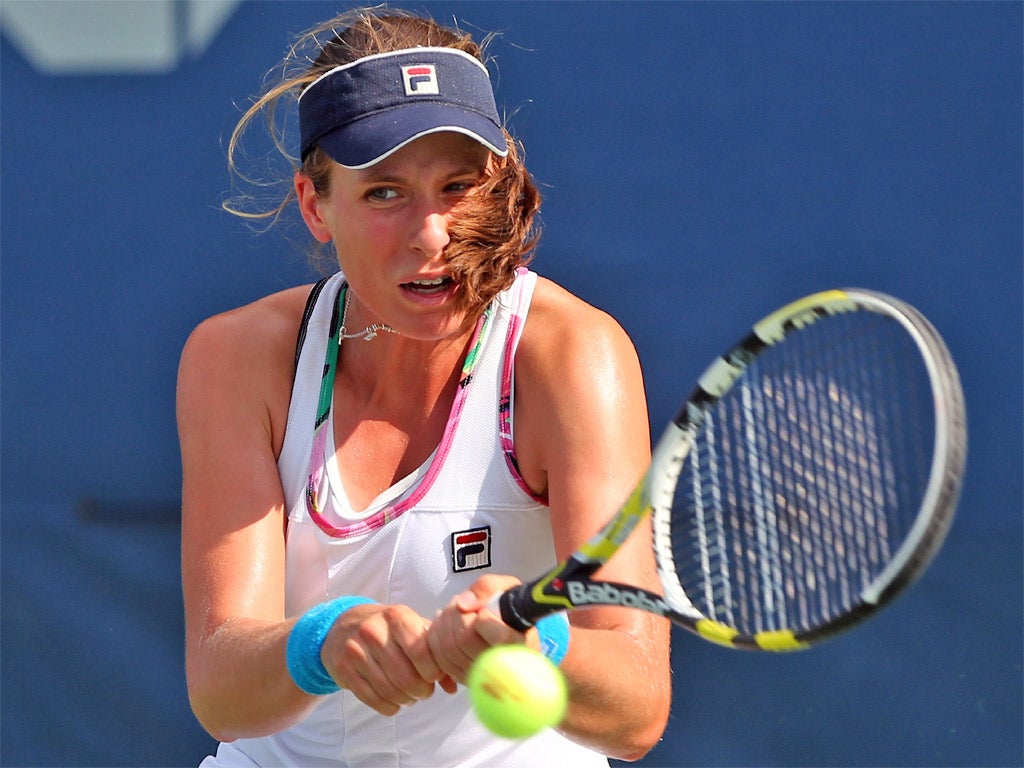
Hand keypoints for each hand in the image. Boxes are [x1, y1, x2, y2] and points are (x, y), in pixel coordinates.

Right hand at [320, 602, 456, 715]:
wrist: (343, 625)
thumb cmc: (388, 628)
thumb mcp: (412, 628)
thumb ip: (435, 652)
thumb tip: (453, 686)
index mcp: (397, 617)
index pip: (421, 651)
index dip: (433, 671)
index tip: (434, 676)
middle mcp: (374, 631)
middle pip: (406, 677)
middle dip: (421, 691)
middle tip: (424, 691)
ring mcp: (355, 650)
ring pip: (389, 690)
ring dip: (406, 700)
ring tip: (410, 697)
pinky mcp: (343, 669)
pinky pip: (371, 699)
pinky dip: (389, 707)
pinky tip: (394, 702)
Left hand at [426, 574, 532, 684]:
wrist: (508, 633)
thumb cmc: (509, 610)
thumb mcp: (507, 587)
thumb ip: (488, 586)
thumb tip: (463, 604)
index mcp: (520, 643)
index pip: (500, 637)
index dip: (484, 618)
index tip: (484, 610)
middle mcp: (503, 665)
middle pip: (465, 639)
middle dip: (458, 614)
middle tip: (464, 606)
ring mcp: (481, 675)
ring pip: (449, 648)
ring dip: (445, 623)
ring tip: (456, 612)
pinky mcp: (463, 678)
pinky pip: (439, 658)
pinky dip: (437, 637)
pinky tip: (446, 626)